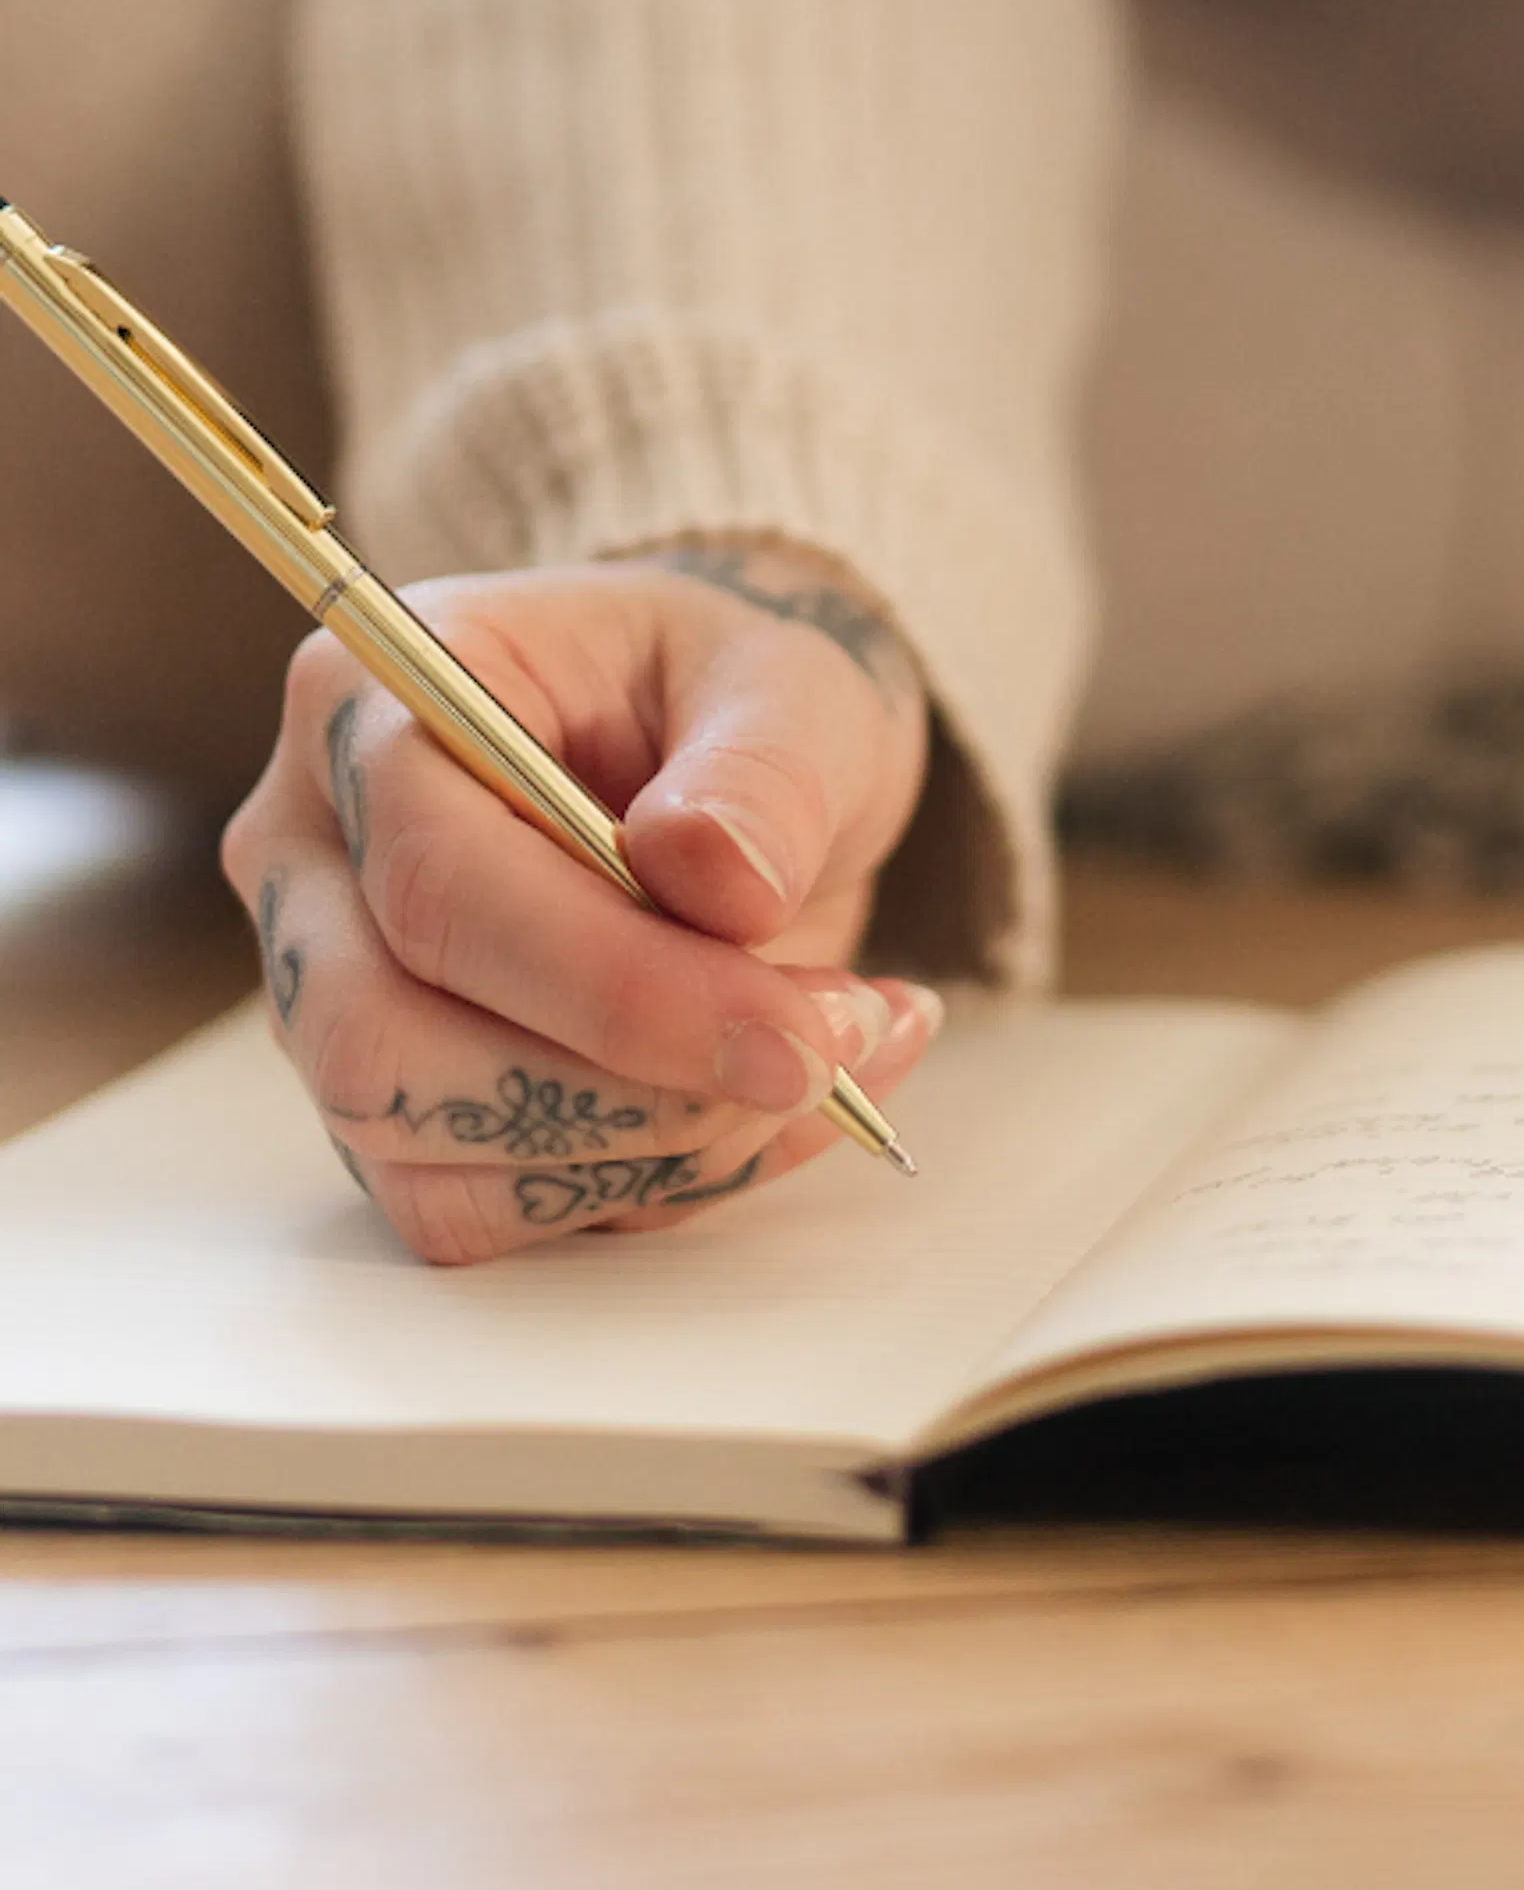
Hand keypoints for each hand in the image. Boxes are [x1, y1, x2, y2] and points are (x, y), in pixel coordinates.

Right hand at [217, 538, 941, 1266]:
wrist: (739, 753)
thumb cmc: (735, 685)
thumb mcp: (792, 681)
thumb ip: (762, 772)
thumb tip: (713, 876)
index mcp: (373, 707)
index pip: (434, 883)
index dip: (611, 982)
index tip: (792, 1034)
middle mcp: (314, 858)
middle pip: (387, 1045)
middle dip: (631, 1090)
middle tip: (827, 1052)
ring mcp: (334, 993)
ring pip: (429, 1156)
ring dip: (658, 1149)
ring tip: (843, 1055)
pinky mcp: (399, 1101)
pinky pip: (487, 1208)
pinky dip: (657, 1185)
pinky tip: (790, 1106)